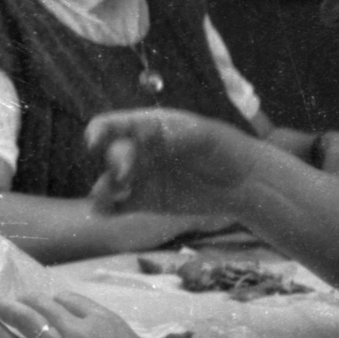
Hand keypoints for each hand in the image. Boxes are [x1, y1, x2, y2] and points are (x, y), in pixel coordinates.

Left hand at [0, 292, 182, 337]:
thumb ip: (117, 334)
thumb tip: (104, 333)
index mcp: (105, 321)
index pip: (70, 300)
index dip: (54, 301)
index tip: (45, 304)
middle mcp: (80, 331)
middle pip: (44, 306)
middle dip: (24, 300)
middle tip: (9, 299)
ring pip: (27, 322)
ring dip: (6, 310)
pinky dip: (1, 335)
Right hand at [86, 109, 258, 219]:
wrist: (244, 183)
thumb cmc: (225, 149)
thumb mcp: (204, 135)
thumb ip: (175, 136)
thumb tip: (149, 138)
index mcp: (147, 127)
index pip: (113, 125)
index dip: (99, 131)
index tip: (94, 142)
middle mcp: (137, 151)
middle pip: (111, 154)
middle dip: (115, 162)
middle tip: (126, 175)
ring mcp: (139, 178)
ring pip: (108, 182)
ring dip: (102, 189)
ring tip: (105, 199)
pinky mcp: (144, 202)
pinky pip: (118, 205)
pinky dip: (108, 209)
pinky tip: (106, 212)